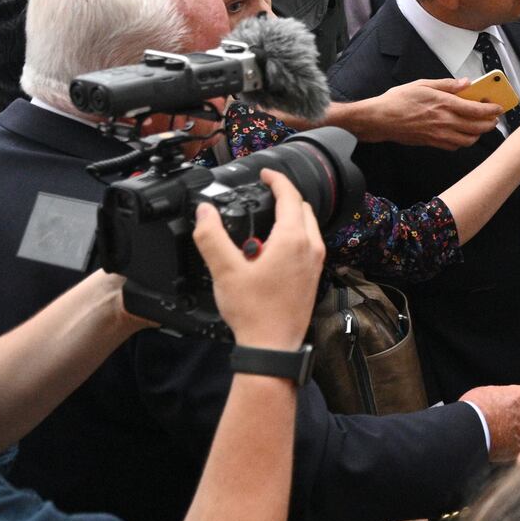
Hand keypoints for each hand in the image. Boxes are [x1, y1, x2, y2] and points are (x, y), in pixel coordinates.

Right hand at [194, 169, 325, 352]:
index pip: (290, 196)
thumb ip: (211, 237)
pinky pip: (308, 244)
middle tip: (264, 192)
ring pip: (308, 226)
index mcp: (293, 240)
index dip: (277, 180)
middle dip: (284, 196)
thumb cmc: (254, 313)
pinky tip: (272, 247)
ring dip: (290, 216)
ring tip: (266, 218)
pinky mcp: (313, 277)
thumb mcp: (225, 270)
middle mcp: (311, 248)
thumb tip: (204, 212)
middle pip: (302, 208)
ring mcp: (315, 264)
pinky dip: (294, 234)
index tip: (265, 173)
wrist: (272, 346)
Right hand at [365, 77, 502, 146]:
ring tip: (480, 126)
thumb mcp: (423, 84)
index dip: (491, 110)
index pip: (476, 110)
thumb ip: (447, 85)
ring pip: (468, 140)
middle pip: (477, 127)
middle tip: (493, 118)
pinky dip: (463, 141)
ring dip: (478, 134)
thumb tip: (466, 83)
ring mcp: (439, 135)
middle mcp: (444, 122)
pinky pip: (455, 146)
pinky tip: (462, 134)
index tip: (498, 107)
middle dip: (489, 123)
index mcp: (444, 104)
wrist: (380, 119)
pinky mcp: (433, 143)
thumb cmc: (398, 100)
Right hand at [459, 384, 519, 461]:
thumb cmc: (473, 408)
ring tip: (505, 434)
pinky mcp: (517, 448)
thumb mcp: (485, 392)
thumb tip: (500, 399)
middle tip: (510, 419)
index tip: (517, 402)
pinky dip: (514, 446)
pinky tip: (503, 446)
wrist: (469, 430)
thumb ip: (499, 395)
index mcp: (518, 396)